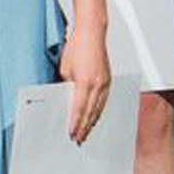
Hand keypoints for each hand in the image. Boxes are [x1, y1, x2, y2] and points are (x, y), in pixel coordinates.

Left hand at [61, 24, 113, 142]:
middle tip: (78, 139)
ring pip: (99, 108)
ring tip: (86, 132)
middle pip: (91, 112)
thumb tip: (67, 99)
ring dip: (92, 121)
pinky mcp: (108, 80)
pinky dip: (98, 111)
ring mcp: (105, 83)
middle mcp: (98, 85)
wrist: (92, 34)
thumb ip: (67, 86)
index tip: (71, 133)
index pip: (79, 109)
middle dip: (84, 127)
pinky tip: (94, 117)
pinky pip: (103, 101)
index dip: (75, 123)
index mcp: (85, 82)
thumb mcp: (65, 69)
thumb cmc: (76, 48)